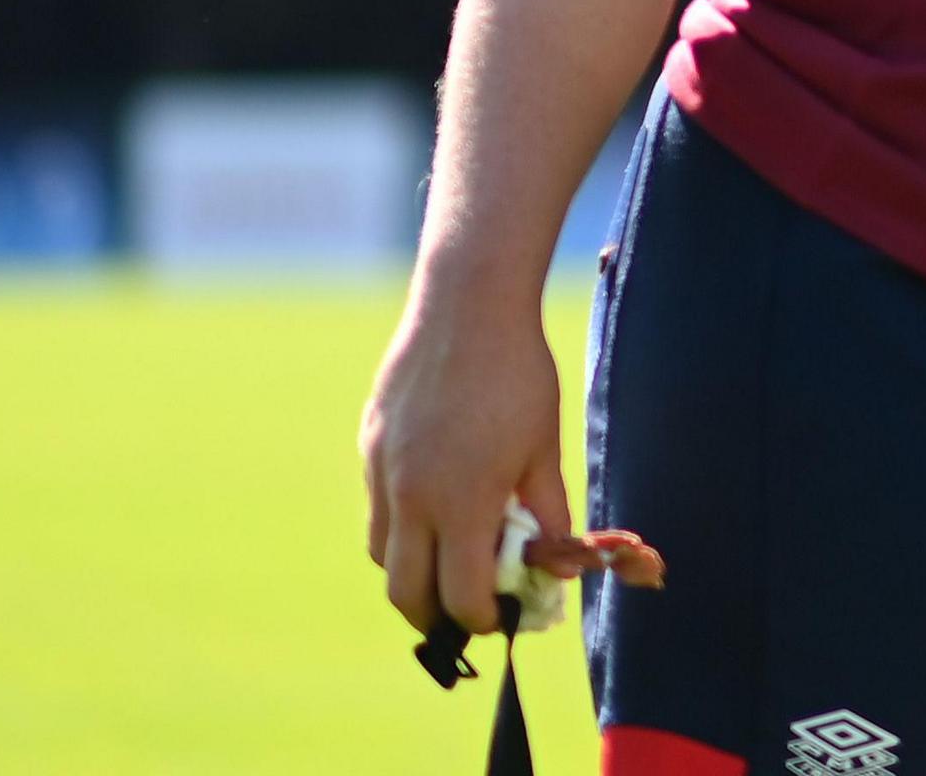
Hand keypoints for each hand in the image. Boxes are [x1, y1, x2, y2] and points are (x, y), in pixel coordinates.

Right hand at [361, 284, 570, 637]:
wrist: (466, 306)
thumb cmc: (518, 377)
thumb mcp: (544, 450)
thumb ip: (547, 515)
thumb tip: (556, 567)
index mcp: (459, 503)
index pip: (460, 594)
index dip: (484, 618)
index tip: (504, 617)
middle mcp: (409, 496)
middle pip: (404, 593)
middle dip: (435, 616)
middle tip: (465, 611)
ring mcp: (380, 471)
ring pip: (382, 553)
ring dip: (412, 571)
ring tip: (449, 560)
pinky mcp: (368, 446)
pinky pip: (376, 508)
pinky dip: (400, 527)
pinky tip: (435, 504)